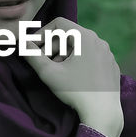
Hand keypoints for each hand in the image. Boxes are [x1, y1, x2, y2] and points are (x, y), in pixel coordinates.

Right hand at [20, 17, 122, 131]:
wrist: (103, 112)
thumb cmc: (76, 90)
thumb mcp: (49, 73)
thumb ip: (33, 55)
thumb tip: (23, 44)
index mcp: (85, 37)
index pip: (59, 24)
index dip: (42, 33)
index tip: (33, 47)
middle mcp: (99, 41)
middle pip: (70, 35)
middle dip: (52, 47)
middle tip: (42, 62)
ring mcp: (107, 53)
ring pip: (80, 47)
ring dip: (64, 55)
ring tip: (57, 71)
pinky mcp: (111, 65)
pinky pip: (91, 56)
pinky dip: (78, 62)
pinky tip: (73, 77)